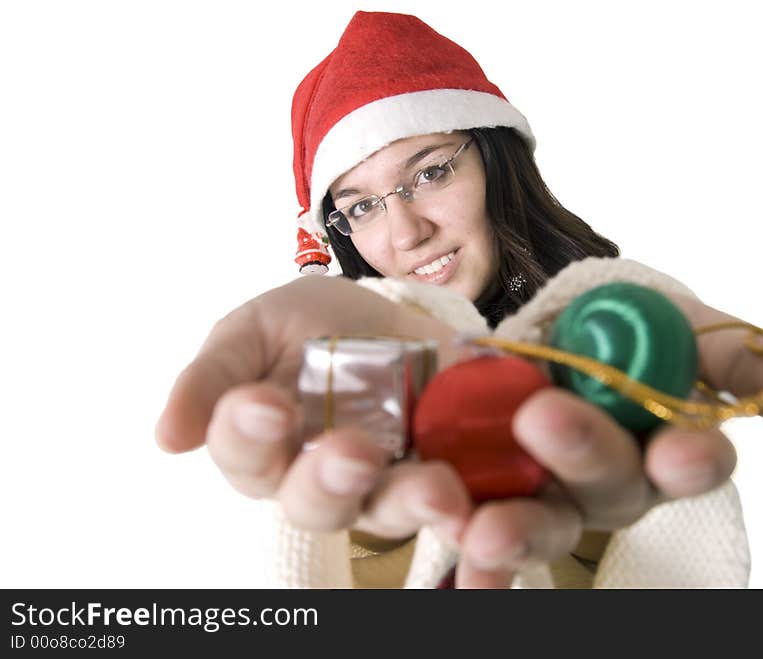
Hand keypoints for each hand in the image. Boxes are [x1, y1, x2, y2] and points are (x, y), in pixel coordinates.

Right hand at [155, 276, 474, 547]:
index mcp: (263, 446)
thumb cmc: (308, 327)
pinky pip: (455, 501)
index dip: (249, 433)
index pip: (246, 452)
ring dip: (408, 500)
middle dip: (329, 480)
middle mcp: (317, 478)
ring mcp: (382, 481)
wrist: (387, 319)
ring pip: (387, 510)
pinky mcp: (441, 473)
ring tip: (436, 487)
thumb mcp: (257, 330)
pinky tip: (482, 500)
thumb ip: (215, 375)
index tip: (264, 403)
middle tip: (352, 451)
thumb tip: (167, 436)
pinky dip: (470, 505)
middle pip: (314, 502)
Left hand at [451, 293, 762, 587]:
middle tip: (546, 416)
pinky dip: (460, 541)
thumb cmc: (623, 331)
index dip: (688, 460)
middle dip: (583, 455)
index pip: (687, 463)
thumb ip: (739, 360)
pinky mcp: (484, 489)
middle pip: (607, 489)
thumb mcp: (681, 325)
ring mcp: (545, 492)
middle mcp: (607, 483)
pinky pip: (472, 524)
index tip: (683, 447)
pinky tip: (445, 540)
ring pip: (539, 522)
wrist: (546, 334)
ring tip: (484, 524)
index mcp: (660, 448)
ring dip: (515, 527)